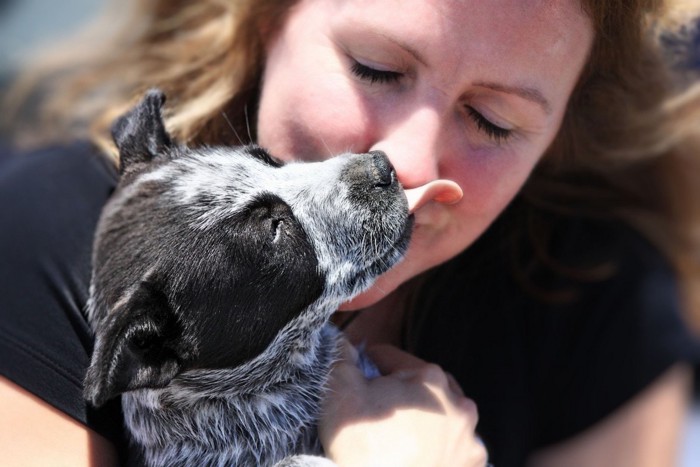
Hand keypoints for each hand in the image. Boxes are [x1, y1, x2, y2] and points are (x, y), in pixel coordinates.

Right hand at [319, 341, 487, 466]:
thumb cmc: (361, 447)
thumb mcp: (340, 393)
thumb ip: (342, 359)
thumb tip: (341, 342)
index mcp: (429, 377)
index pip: (391, 358)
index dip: (369, 365)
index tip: (358, 379)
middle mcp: (458, 403)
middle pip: (421, 384)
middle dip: (400, 391)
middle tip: (378, 410)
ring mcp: (469, 436)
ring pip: (442, 413)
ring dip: (425, 417)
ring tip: (399, 434)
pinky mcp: (472, 463)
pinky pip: (455, 444)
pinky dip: (441, 445)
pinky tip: (420, 453)